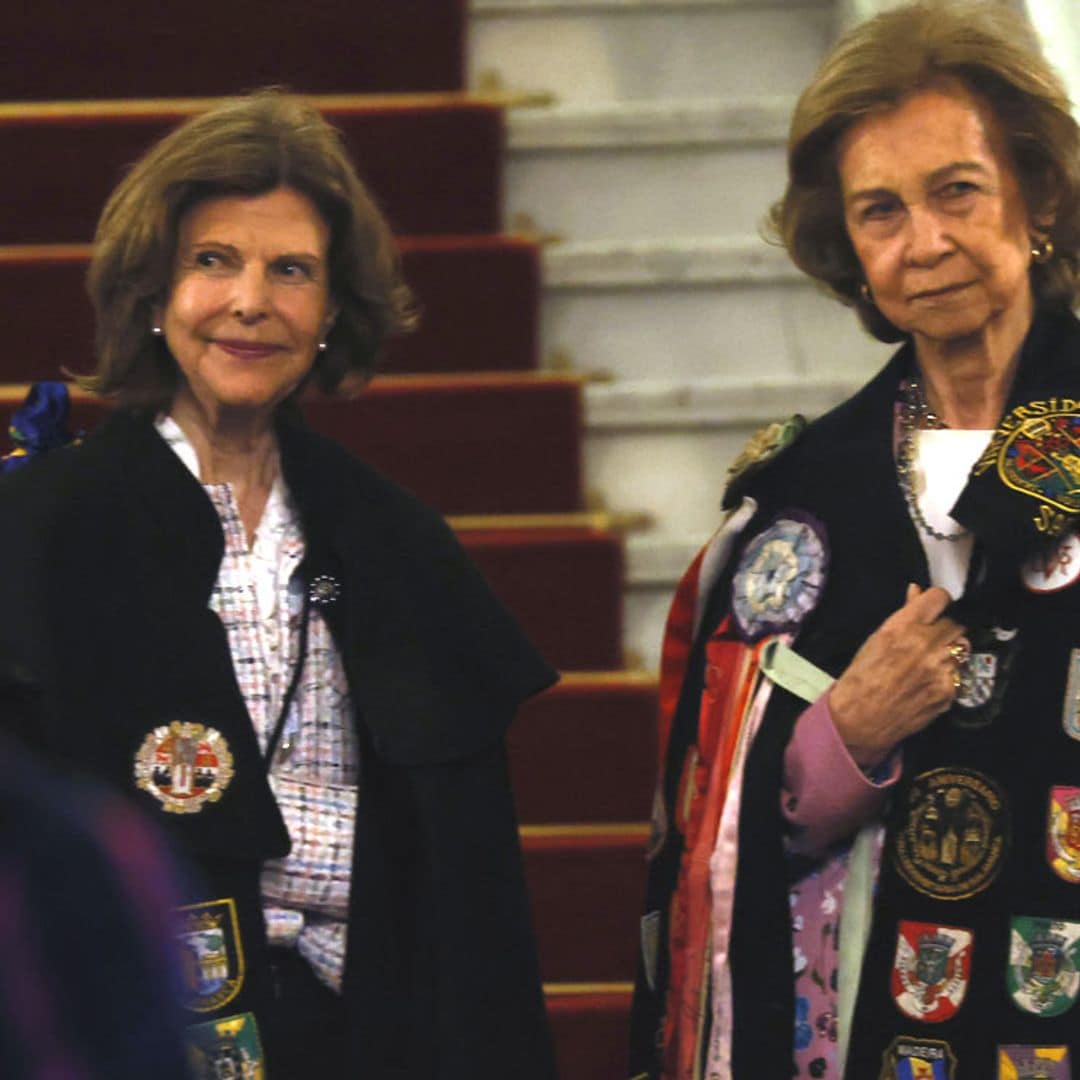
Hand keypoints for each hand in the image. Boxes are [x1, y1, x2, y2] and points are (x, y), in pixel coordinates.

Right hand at [827, 584, 965, 769]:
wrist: (859, 720)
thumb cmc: (861, 677)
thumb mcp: (876, 639)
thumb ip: (904, 615)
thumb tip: (917, 591)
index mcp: (902, 627)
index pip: (940, 598)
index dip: (937, 601)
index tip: (933, 608)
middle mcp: (925, 645)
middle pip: (956, 622)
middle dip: (944, 628)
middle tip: (929, 639)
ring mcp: (940, 669)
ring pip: (960, 647)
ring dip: (948, 650)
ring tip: (927, 662)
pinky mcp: (948, 691)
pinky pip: (957, 673)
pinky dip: (947, 674)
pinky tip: (927, 681)